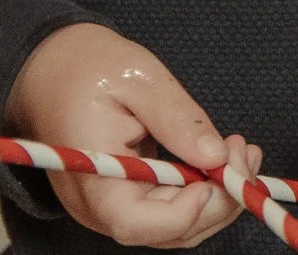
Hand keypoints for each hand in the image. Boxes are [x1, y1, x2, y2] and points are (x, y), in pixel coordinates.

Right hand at [4, 21, 261, 247]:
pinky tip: (224, 158)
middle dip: (218, 199)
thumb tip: (216, 155)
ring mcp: (113, 205)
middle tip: (244, 152)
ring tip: (242, 151)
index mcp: (92, 176)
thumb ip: (177, 118)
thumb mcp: (139, 79)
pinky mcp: (127, 197)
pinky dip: (203, 190)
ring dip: (218, 197)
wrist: (52, 70)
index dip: (184, 212)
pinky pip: (170, 209)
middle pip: (167, 230)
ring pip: (175, 226)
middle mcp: (98, 205)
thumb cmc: (88, 67)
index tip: (218, 174)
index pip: (135, 222)